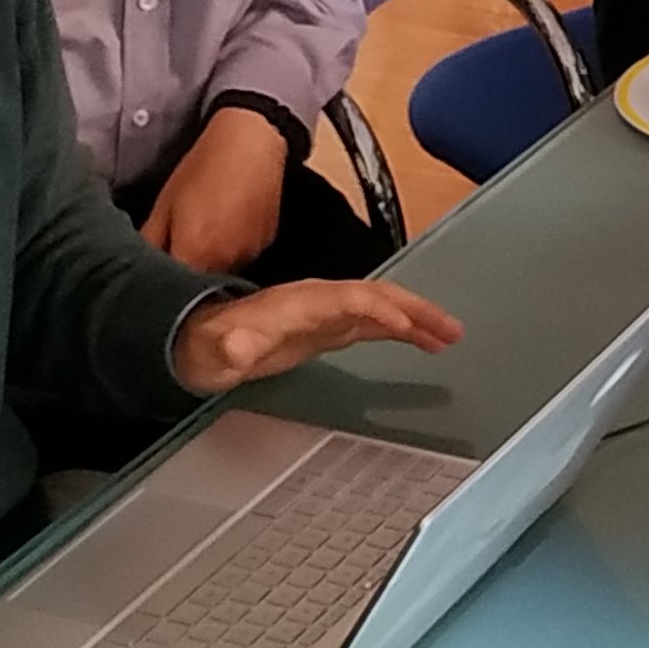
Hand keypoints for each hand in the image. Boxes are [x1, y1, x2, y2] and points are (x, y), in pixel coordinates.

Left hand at [139, 104, 290, 275]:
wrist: (250, 142)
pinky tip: (225, 226)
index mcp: (196, 255)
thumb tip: (137, 271)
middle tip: (176, 250)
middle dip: (187, 277)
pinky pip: (242, 258)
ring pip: (223, 273)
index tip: (157, 275)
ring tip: (204, 233)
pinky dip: (230, 250)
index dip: (164, 287)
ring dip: (210, 263)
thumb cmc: (202, 168)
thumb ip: (150, 244)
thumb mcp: (163, 205)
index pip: (176, 293)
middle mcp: (228, 262)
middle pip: (202, 286)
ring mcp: (251, 254)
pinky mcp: (267, 243)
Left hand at [172, 277, 463, 394]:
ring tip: (451, 334)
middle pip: (377, 296)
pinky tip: (424, 341)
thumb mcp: (214, 351)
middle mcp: (318, 302)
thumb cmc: (206, 346)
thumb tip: (241, 344)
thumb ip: (230, 347)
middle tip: (449, 327)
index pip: (348, 298)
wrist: (197, 341)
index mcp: (299, 303)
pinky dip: (403, 329)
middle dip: (414, 310)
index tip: (404, 323)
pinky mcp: (328, 329)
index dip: (377, 307)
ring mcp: (325, 314)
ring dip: (417, 318)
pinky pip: (376, 322)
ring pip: (382, 307)